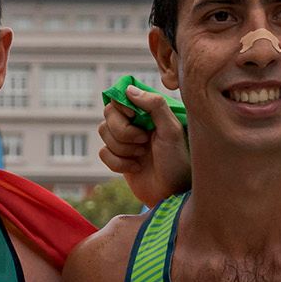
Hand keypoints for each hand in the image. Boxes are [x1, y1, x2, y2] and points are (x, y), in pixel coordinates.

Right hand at [99, 84, 190, 207]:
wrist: (172, 193)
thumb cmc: (177, 160)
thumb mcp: (171, 130)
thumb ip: (154, 105)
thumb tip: (128, 89)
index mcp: (147, 111)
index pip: (121, 97)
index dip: (123, 108)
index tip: (134, 117)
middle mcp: (134, 122)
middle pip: (108, 114)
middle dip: (124, 132)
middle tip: (144, 141)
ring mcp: (124, 140)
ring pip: (103, 133)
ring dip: (123, 148)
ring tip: (143, 155)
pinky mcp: (117, 158)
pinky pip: (103, 153)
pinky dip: (118, 163)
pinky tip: (136, 167)